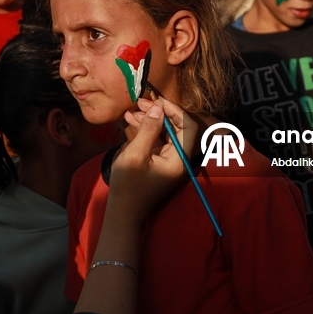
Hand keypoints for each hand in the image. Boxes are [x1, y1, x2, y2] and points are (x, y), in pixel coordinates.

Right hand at [108, 99, 188, 223]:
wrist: (124, 211)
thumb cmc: (128, 186)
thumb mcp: (135, 154)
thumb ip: (148, 129)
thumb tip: (158, 107)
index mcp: (179, 158)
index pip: (188, 127)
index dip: (175, 111)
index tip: (156, 102)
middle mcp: (179, 158)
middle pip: (177, 127)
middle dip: (159, 113)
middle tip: (140, 103)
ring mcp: (170, 160)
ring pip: (165, 131)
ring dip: (150, 120)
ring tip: (132, 111)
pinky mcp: (160, 161)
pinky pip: (157, 140)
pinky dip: (146, 129)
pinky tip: (131, 121)